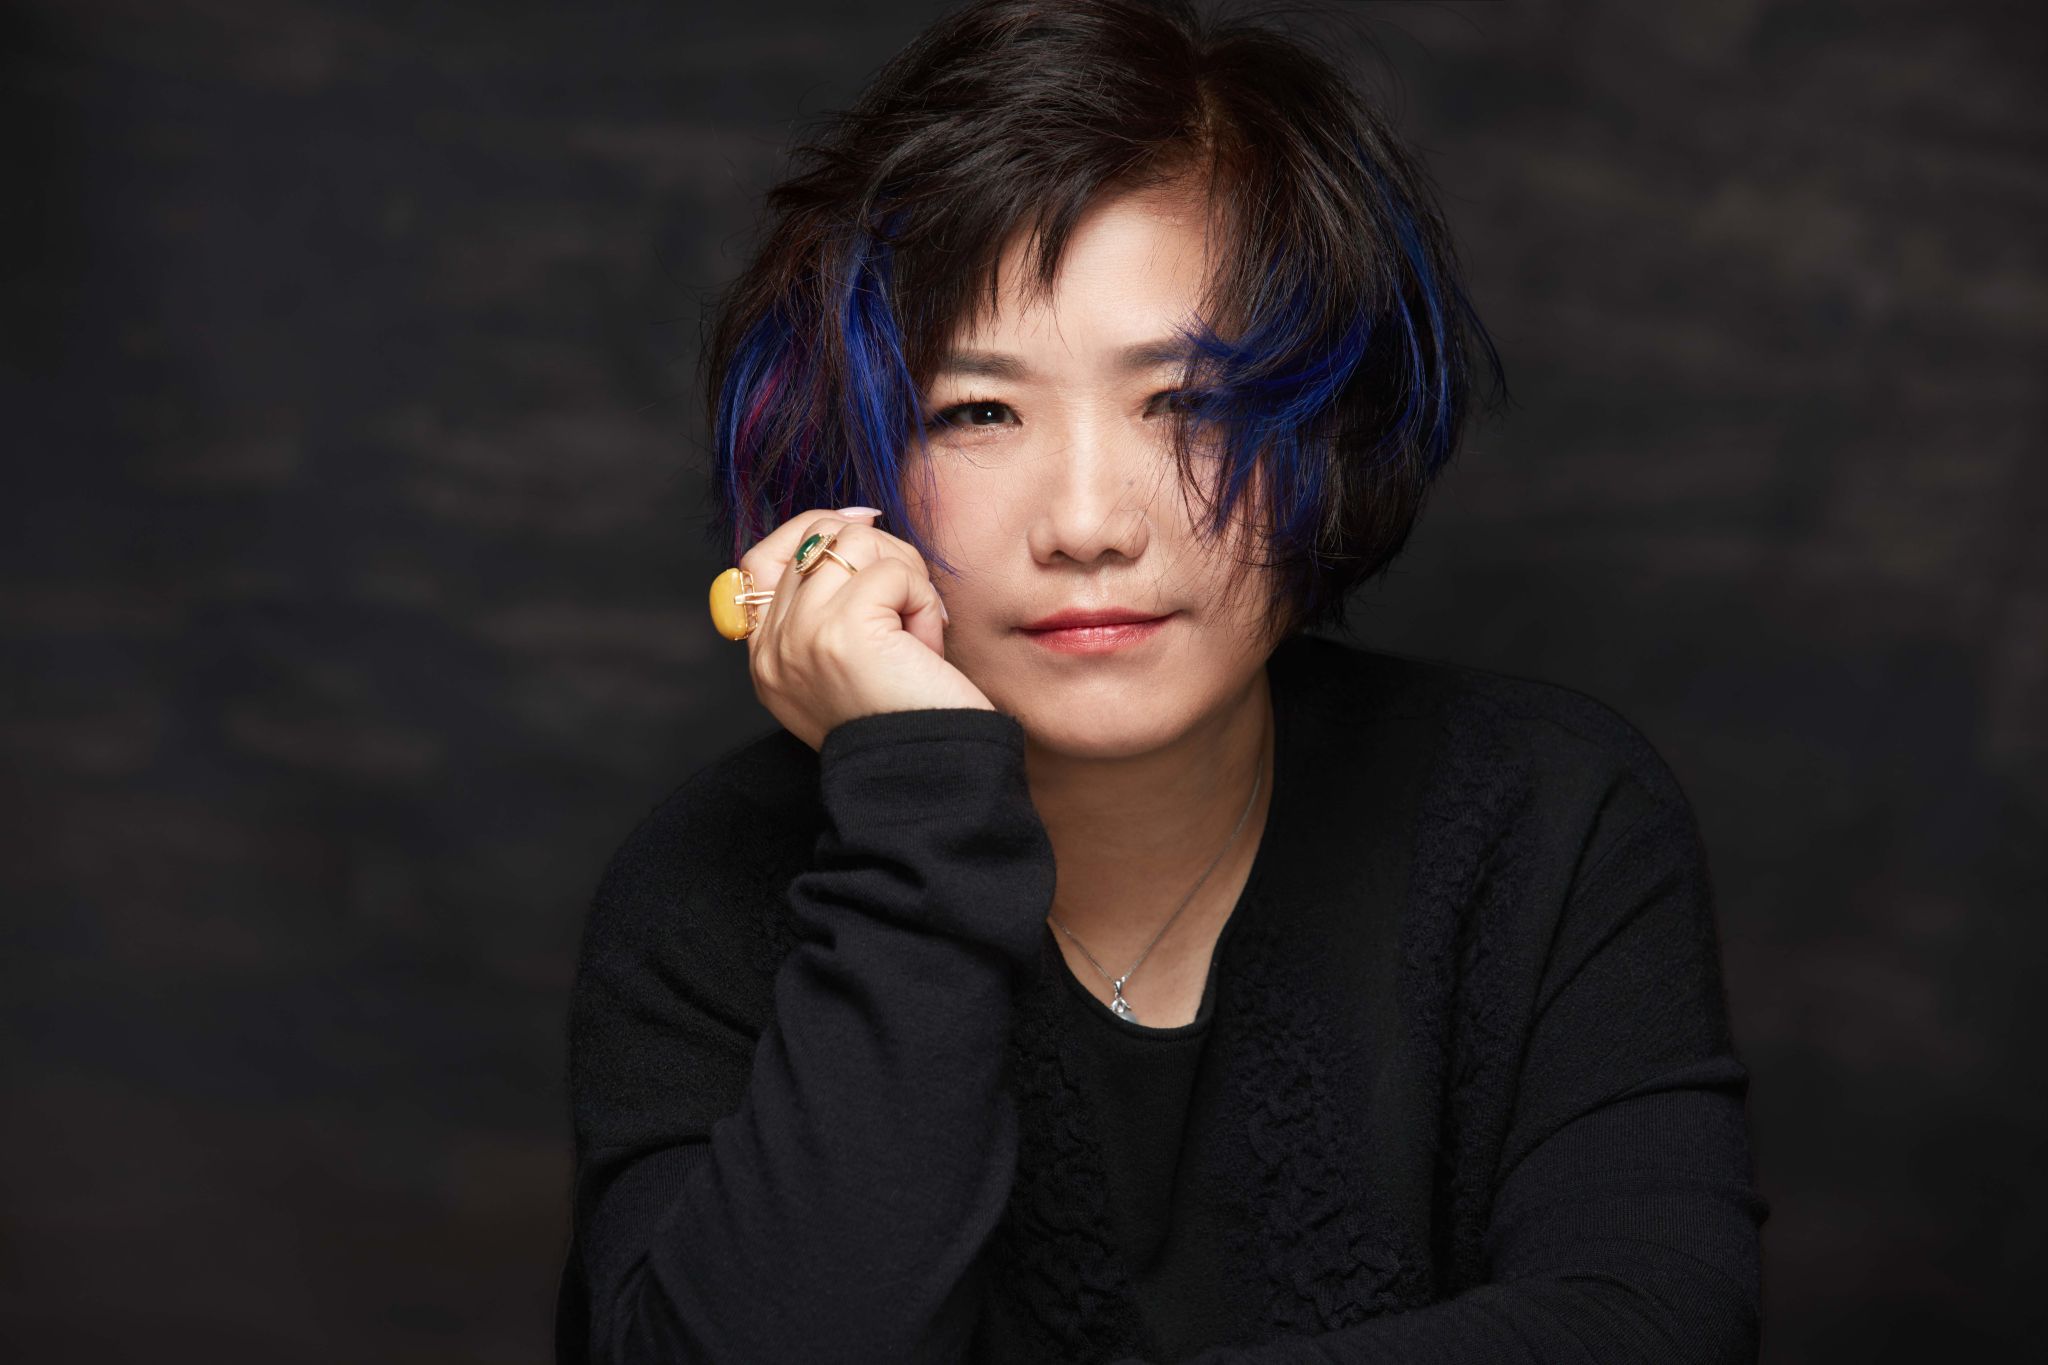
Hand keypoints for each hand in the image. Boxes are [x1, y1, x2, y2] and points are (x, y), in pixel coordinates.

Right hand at [740, 508, 994, 749]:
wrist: (929, 776)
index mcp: (767, 658)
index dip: (816, 528)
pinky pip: (892, 572)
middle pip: (818, 538)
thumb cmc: (910, 719)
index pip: (761, 558)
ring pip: (855, 543)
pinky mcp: (841, 632)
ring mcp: (800, 637)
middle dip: (882, 555)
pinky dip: (924, 603)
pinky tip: (928, 647)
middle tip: (913, 604)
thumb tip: (855, 524)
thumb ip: (833, 606)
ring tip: (919, 636)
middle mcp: (773, 648)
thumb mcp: (854, 662)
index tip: (868, 523)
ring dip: (907, 579)